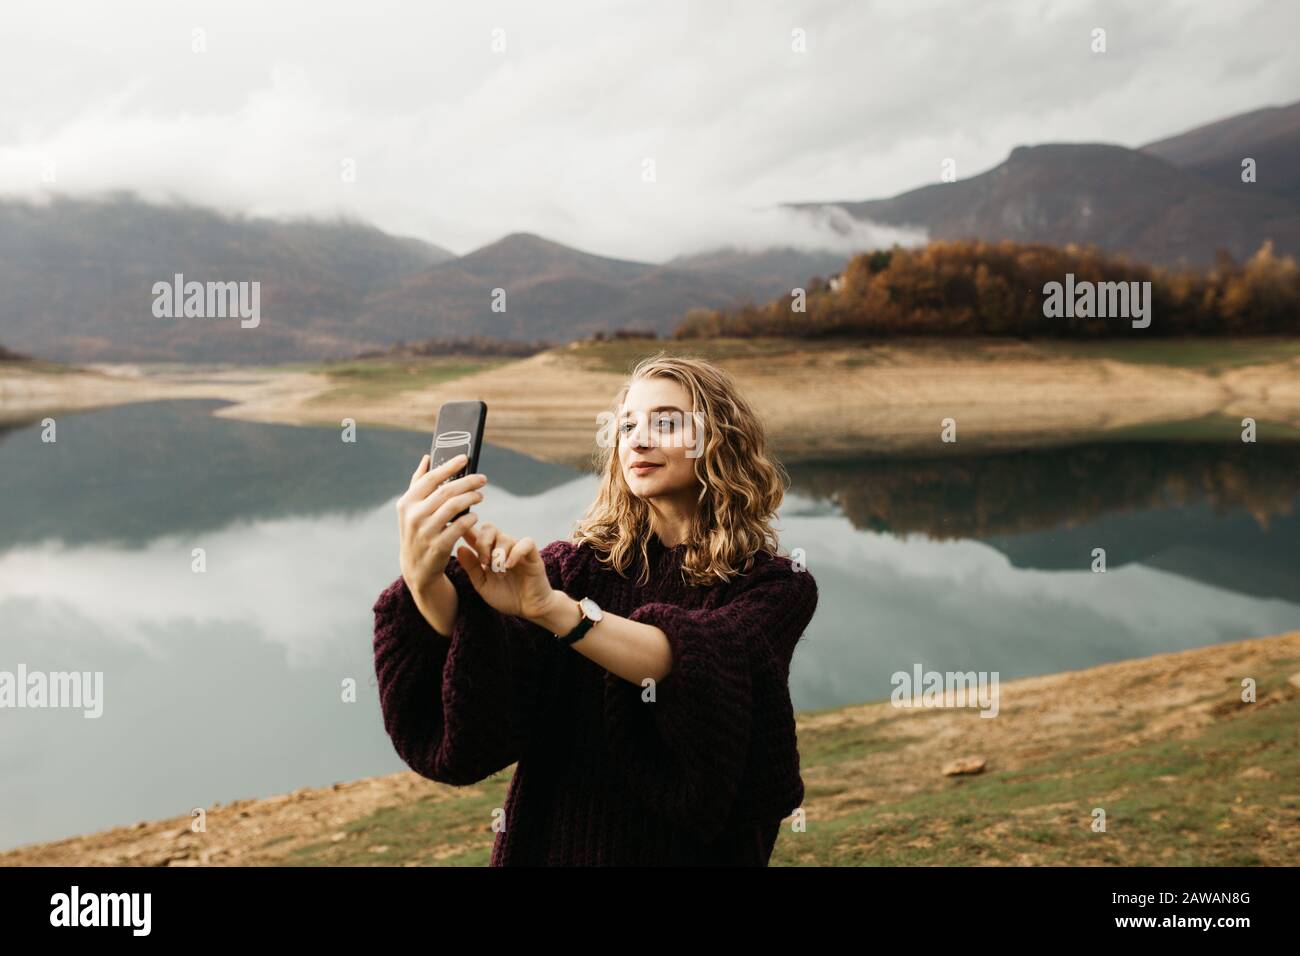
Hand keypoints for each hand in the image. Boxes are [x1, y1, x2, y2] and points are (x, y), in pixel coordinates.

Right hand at [396, 453, 485, 604]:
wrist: (416, 567)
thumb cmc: (418, 530)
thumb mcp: (411, 509)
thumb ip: (418, 482)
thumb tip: (427, 457)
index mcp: (406, 503)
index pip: (430, 478)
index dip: (449, 466)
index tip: (465, 458)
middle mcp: (413, 516)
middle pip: (446, 491)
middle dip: (467, 482)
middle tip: (482, 478)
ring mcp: (425, 532)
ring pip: (454, 507)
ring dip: (471, 498)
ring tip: (480, 495)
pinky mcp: (438, 546)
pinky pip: (460, 526)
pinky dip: (470, 518)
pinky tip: (475, 516)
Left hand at [456, 522, 557, 623]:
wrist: (528, 608)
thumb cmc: (506, 596)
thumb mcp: (482, 585)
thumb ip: (471, 567)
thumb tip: (460, 547)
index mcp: (488, 553)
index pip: (476, 533)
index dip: (467, 530)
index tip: (458, 532)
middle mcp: (502, 548)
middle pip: (489, 528)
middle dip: (483, 543)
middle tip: (484, 562)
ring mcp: (518, 550)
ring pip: (505, 537)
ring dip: (498, 555)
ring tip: (500, 572)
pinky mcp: (533, 555)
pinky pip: (526, 543)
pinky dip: (515, 553)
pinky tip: (509, 566)